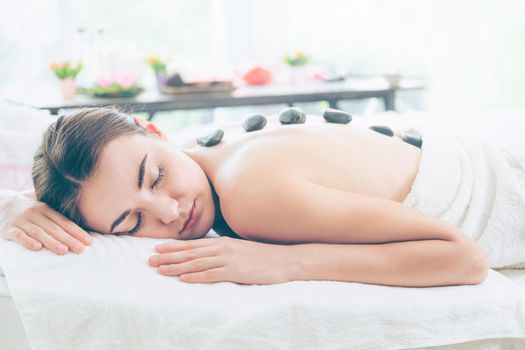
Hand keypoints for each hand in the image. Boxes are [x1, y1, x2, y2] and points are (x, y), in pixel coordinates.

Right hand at [4, 201, 91, 254]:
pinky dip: (28, 241)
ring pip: (39, 232)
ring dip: (52, 242)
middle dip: (69, 239)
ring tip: (64, 250)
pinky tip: (37, 248)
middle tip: (81, 249)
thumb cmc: (30, 213)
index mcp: (47, 208)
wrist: (2, 204)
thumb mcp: (43, 211)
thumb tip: (81, 231)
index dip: (77, 232)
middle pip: (55, 228)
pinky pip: (19, 235)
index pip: (65, 222)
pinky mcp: (9, 229)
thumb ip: (58, 218)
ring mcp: (22, 220)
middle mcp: (35, 213)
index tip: (88, 242)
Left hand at [148, 236, 295, 284]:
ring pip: (196, 263)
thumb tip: (209, 254)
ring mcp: (228, 259)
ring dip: (176, 267)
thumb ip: (224, 250)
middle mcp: (222, 248)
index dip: (174, 247)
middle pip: (190, 253)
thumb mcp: (240, 248)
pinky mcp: (236, 271)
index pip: (193, 244)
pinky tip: (183, 279)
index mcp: (223, 242)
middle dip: (168, 257)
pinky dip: (196, 276)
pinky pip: (211, 274)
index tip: (157, 248)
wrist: (284, 259)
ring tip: (160, 270)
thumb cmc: (263, 255)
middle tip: (150, 260)